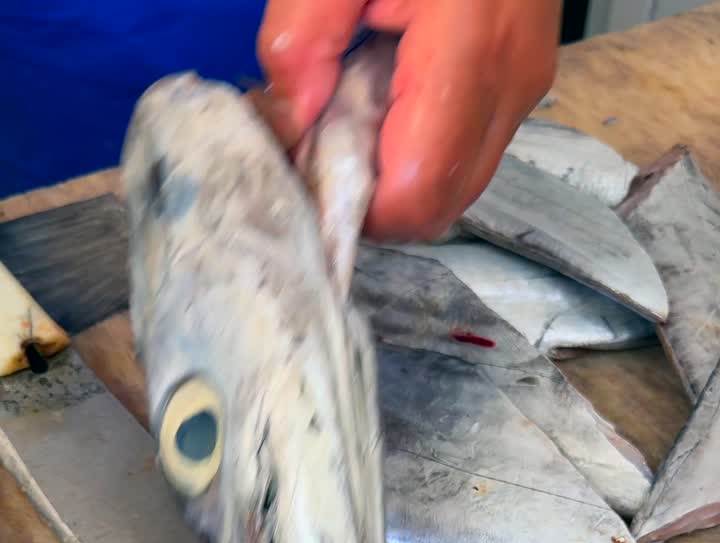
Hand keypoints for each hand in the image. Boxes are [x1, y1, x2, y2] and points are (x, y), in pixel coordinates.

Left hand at [257, 0, 561, 241]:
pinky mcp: (522, 79)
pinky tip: (385, 88)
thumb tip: (289, 122)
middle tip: (320, 138)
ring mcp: (525, 83)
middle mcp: (512, 80)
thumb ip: (302, 38)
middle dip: (372, 196)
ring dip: (393, 171)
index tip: (306, 164)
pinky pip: (464, 149)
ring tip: (351, 103)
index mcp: (471, 45)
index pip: (416, 191)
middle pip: (437, 206)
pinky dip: (415, 143)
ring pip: (453, 186)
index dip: (355, 204)